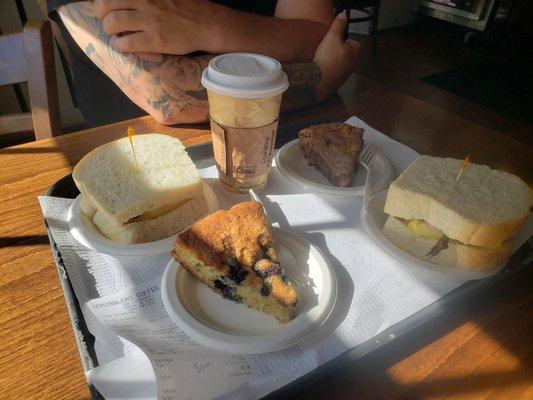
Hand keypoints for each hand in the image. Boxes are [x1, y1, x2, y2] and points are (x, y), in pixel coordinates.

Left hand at [94, 0, 213, 54]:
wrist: (206, 24)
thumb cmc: (185, 7)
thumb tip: (127, 2)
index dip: (104, 1)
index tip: (106, 8)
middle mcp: (144, 1)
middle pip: (106, 4)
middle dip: (102, 14)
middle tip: (108, 22)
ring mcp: (149, 21)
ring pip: (113, 23)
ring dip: (110, 31)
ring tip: (117, 35)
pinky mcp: (154, 40)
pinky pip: (126, 43)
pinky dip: (120, 46)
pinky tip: (125, 46)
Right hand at [312, 12, 359, 100]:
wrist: (319, 80)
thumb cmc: (326, 58)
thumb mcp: (332, 37)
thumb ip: (338, 25)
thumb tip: (344, 15)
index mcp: (353, 53)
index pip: (356, 44)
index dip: (348, 41)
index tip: (339, 40)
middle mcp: (352, 65)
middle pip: (350, 56)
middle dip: (343, 52)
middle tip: (331, 49)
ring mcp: (345, 76)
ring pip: (344, 66)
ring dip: (337, 63)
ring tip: (326, 60)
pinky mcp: (337, 84)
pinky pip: (337, 75)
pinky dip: (332, 72)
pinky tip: (323, 71)